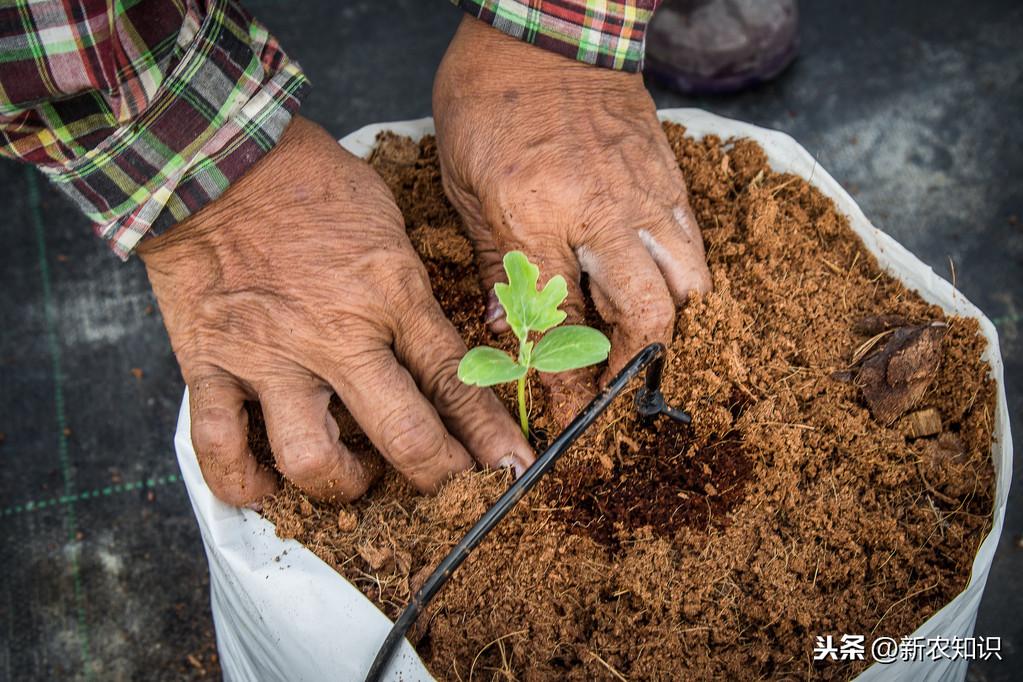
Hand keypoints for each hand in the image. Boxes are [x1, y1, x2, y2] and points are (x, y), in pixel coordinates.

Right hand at [139, 116, 533, 506]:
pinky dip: (240, 482)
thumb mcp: (388, 226)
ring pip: (312, 458)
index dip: (490, 436)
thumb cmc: (311, 184)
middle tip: (447, 488)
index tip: (511, 469)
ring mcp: (270, 356)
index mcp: (390, 295)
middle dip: (438, 476)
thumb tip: (442, 345)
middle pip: (404, 435)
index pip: (456, 381)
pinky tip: (263, 489)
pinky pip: (220, 446)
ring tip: (354, 479)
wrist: (217, 157)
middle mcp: (336, 336)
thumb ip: (411, 292)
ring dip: (342, 486)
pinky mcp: (211, 363)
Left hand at [433, 17, 711, 412]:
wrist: (547, 28)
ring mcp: (643, 195)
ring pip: (686, 283)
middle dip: (633, 367)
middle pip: (644, 315)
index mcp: (536, 217)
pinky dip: (682, 279)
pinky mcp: (667, 177)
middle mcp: (599, 214)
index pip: (561, 323)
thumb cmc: (488, 100)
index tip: (565, 411)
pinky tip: (658, 290)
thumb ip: (494, 261)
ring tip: (640, 345)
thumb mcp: (465, 184)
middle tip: (613, 390)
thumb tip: (506, 327)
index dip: (564, 378)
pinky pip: (691, 242)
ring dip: (669, 326)